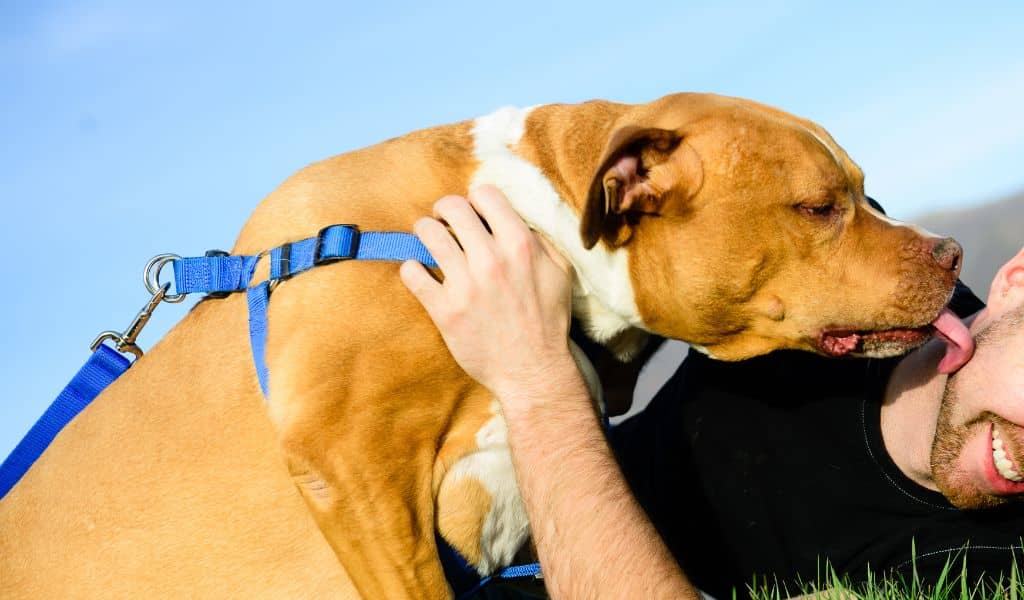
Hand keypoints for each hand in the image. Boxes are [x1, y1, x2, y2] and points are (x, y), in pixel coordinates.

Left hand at [399, 185, 580, 403]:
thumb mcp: (560, 272)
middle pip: (451, 207)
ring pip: (426, 233)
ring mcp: (465, 285)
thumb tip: (514, 217)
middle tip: (445, 224)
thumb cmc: (548, 321)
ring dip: (425, 233)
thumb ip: (539, 239)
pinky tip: (420, 274)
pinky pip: (412, 273)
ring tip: (430, 243)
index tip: (474, 214)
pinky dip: (412, 269)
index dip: (476, 200)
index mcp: (520, 245)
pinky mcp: (444, 310)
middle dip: (445, 211)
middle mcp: (491, 259)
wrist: (533, 371)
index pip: (485, 193)